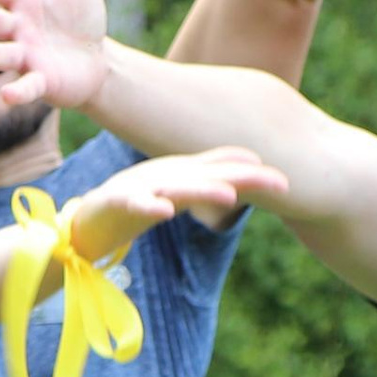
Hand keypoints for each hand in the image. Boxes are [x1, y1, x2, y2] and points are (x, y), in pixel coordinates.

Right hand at [67, 147, 289, 256]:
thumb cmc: (139, 196)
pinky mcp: (118, 203)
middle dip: (239, 179)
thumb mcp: (183, 183)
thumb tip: (255, 160)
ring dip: (201, 191)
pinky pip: (136, 205)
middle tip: (272, 182)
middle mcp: (169, 179)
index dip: (253, 177)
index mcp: (185, 176)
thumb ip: (215, 169)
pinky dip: (149, 206)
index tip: (285, 183)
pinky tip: (164, 211)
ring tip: (227, 195)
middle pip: (208, 179)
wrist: (91, 217)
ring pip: (176, 190)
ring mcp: (144, 190)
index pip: (224, 174)